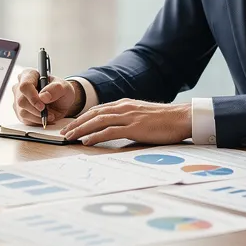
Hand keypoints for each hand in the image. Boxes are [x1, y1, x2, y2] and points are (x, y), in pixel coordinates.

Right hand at [13, 69, 81, 125]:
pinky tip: (45, 117)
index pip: (25, 85)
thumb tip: (43, 96)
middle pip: (22, 100)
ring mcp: (18, 100)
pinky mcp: (20, 111)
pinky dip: (37, 121)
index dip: (32, 97)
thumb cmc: (61, 91)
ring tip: (50, 115)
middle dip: (37, 109)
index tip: (42, 105)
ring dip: (38, 116)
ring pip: (23, 112)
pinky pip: (25, 119)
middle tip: (49, 113)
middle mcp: (20, 86)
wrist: (61, 102)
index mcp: (29, 75)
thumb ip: (55, 89)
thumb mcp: (64, 87)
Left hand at [60, 99, 192, 145]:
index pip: (98, 110)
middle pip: (93, 114)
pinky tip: (87, 141)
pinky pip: (109, 131)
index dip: (83, 118)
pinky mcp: (134, 127)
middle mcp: (124, 108)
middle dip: (76, 123)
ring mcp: (128, 117)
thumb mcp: (142, 116)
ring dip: (81, 129)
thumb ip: (129, 120)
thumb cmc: (165, 120)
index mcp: (125, 104)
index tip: (72, 125)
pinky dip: (95, 136)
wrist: (181, 118)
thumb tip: (118, 131)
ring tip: (70, 137)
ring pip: (98, 121)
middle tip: (64, 132)